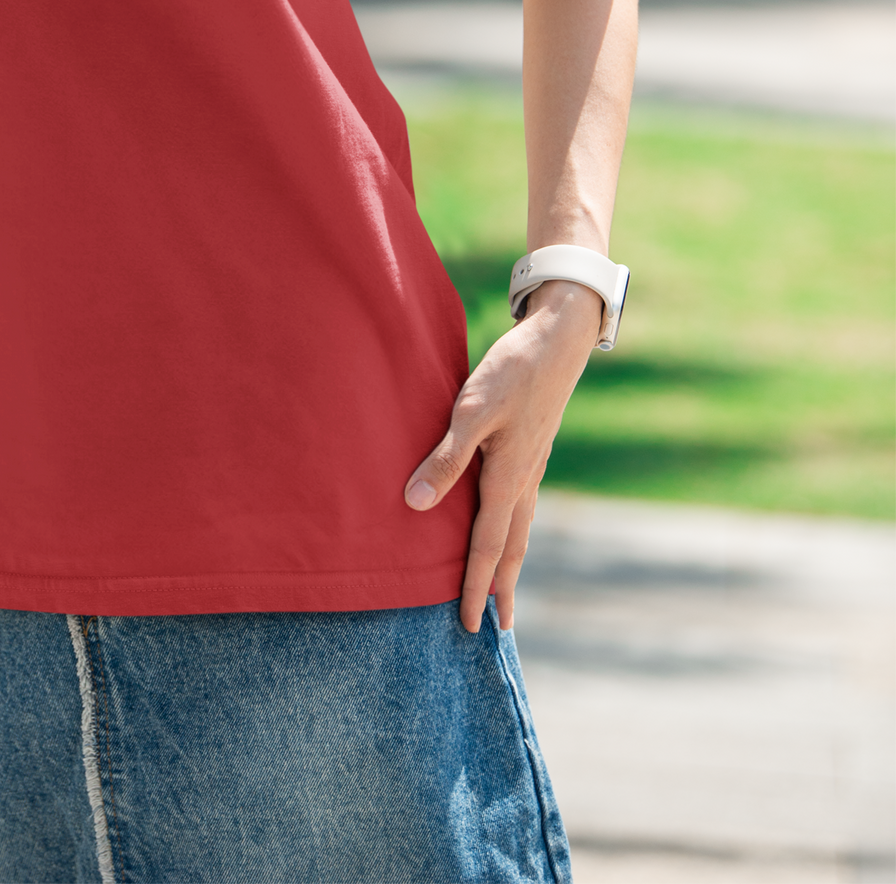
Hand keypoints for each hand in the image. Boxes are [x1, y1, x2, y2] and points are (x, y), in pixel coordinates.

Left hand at [403, 281, 601, 632]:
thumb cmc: (510, 373)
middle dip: (500, 591)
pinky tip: (503, 529)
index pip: (486, 548)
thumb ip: (445, 459)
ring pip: (518, 531)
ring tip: (501, 593)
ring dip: (508, 566)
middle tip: (496, 631)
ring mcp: (530, 469)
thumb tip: (416, 505)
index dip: (474, 588)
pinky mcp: (530, 453)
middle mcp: (523, 483)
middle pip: (510, 550)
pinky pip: (519, 508)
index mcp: (507, 480)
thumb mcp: (471, 411)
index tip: (469, 626)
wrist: (556, 342)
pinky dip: (511, 533)